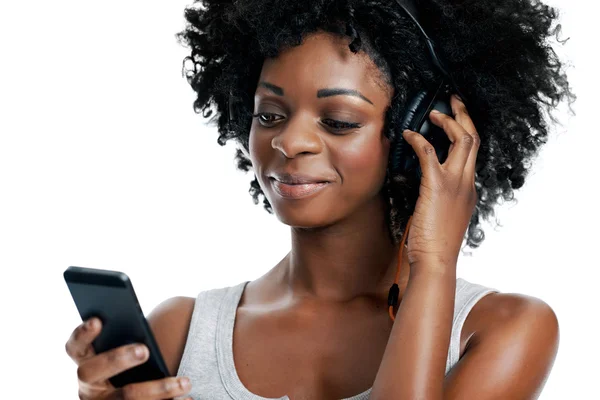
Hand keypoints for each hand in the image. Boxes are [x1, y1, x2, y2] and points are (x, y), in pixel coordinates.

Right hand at [65, 317, 191, 399]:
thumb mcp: (129, 352)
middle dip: (117, 359)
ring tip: (185, 381)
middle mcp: (88, 388)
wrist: (135, 397)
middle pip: (93, 372)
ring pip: (126, 398)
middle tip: (144, 349)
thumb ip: (131, 340)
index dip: (82, 334)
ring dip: (158, 389)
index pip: (75, 347)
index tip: (98, 320)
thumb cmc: (136, 364)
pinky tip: (189, 397)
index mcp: (86, 363)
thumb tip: (150, 331)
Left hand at [401, 94, 478, 269]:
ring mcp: (456, 183)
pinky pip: (430, 152)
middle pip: (474, 139)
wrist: (435, 261)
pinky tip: (408, 135)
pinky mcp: (438, 186)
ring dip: (448, 121)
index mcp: (469, 190)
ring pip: (463, 139)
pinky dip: (418, 140)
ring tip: (434, 112)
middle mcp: (468, 183)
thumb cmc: (434, 245)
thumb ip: (438, 199)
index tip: (455, 121)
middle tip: (453, 100)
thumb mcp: (441, 217)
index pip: (472, 155)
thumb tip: (424, 188)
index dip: (464, 133)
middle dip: (464, 116)